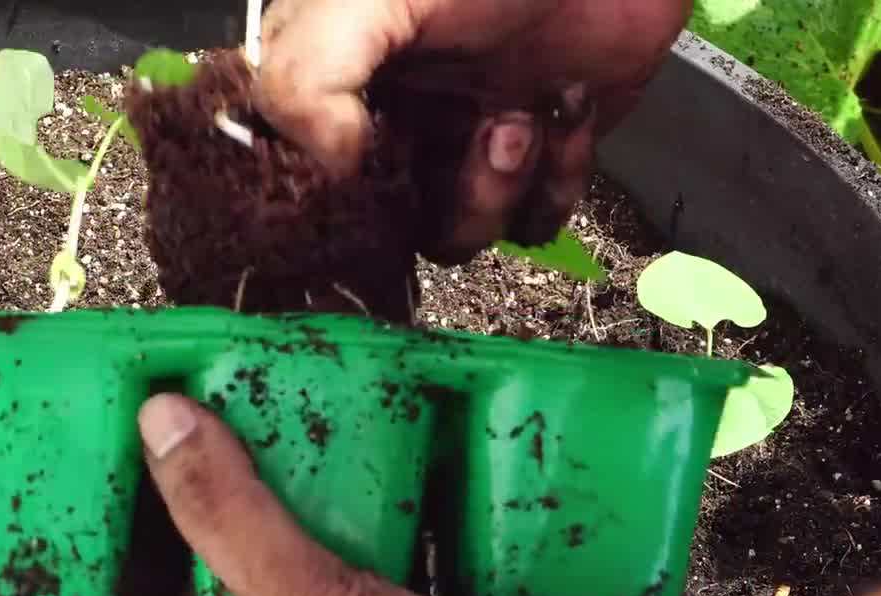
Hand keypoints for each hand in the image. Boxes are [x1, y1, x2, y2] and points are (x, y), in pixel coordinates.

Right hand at [254, 0, 690, 259]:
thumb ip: (310, 79)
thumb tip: (333, 167)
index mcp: (342, 82)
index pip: (310, 176)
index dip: (343, 195)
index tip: (384, 173)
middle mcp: (398, 118)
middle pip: (390, 224)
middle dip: (443, 194)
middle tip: (485, 131)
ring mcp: (469, 137)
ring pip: (460, 232)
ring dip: (497, 189)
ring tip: (526, 115)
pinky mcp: (542, 151)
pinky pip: (535, 218)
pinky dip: (559, 180)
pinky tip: (570, 105)